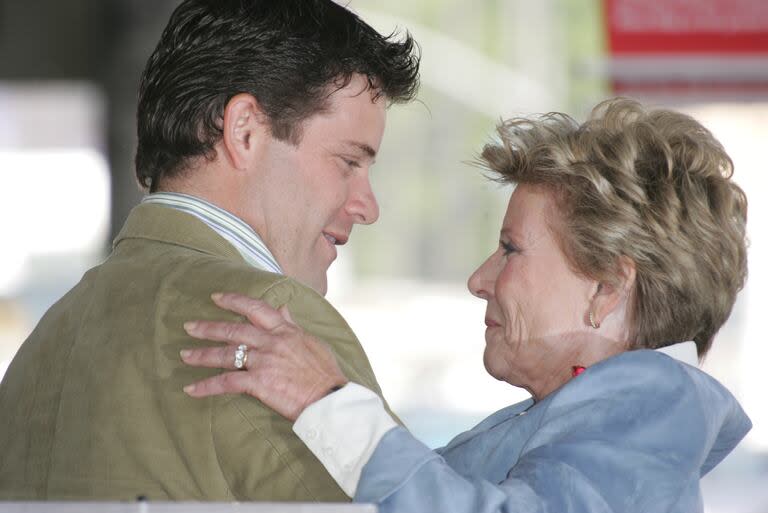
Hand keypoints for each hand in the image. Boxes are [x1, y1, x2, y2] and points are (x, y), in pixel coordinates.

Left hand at [180, 292, 347, 420]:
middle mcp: (272, 342)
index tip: (216, 297)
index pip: (256, 308)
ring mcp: (264, 362)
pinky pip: (227, 382)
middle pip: (234, 330)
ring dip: (202, 355)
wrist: (329, 398)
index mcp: (286, 330)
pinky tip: (191, 389)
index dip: (234, 300)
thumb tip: (283, 309)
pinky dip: (207, 386)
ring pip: (226, 354)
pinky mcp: (259, 383)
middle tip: (189, 326)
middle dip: (208, 327)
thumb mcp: (311, 341)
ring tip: (185, 355)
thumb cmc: (325, 373)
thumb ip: (293, 325)